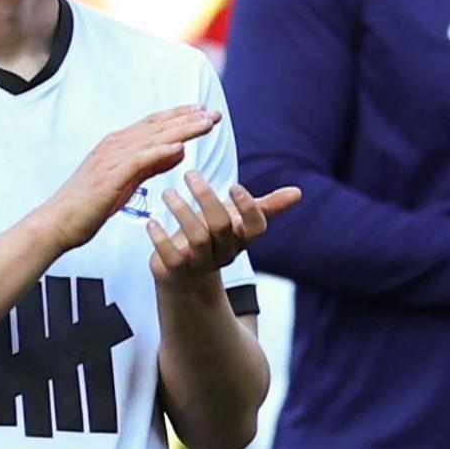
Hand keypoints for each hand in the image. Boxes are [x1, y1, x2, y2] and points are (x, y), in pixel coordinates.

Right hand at [40, 106, 213, 250]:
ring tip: (206, 123)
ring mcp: (111, 159)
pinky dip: (160, 151)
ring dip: (181, 129)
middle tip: (214, 113)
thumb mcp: (128, 181)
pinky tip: (180, 147)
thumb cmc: (90, 205)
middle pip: (158, 126)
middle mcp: (115, 145)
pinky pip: (139, 161)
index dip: (180, 116)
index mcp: (118, 145)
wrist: (58, 222)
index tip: (204, 111)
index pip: (155, 125)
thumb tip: (179, 150)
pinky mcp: (109, 177)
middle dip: (188, 118)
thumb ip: (152, 164)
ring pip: (153, 139)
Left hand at [148, 170, 301, 283]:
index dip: (248, 208)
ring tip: (167, 192)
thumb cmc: (213, 237)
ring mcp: (201, 263)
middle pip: (221, 225)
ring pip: (197, 238)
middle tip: (190, 174)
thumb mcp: (238, 220)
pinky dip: (160, 237)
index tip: (234, 186)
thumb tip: (298, 193)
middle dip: (206, 198)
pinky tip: (152, 220)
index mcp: (241, 238)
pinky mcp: (177, 270)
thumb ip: (265, 206)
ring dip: (181, 211)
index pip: (256, 227)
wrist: (184, 274)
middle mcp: (225, 252)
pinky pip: (171, 256)